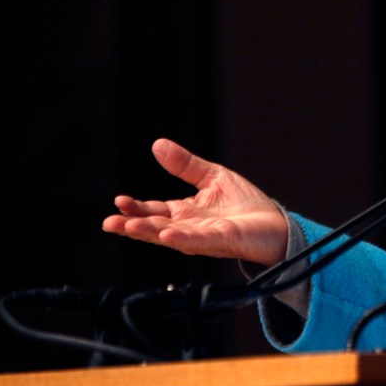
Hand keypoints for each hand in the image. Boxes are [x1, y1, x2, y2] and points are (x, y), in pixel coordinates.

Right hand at [102, 139, 288, 266]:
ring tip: (130, 226)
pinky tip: (168, 236)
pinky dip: (182, 238)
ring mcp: (203, 237)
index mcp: (184, 213)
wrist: (275, 224)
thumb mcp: (212, 177)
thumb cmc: (245, 206)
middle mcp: (188, 228)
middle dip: (132, 225)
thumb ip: (185, 165)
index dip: (136, 207)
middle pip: (155, 227)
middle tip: (110, 222)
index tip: (118, 201)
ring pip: (171, 236)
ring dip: (150, 232)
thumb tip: (158, 144)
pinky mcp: (222, 241)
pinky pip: (199, 241)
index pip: (153, 211)